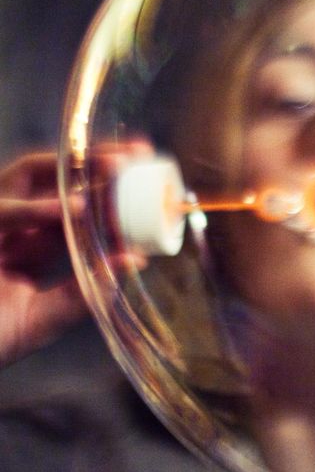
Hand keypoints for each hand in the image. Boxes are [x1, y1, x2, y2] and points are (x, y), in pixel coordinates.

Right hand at [0, 141, 153, 366]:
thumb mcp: (43, 318)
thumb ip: (84, 292)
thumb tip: (135, 262)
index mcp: (29, 242)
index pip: (73, 202)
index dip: (108, 185)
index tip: (144, 168)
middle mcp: (10, 226)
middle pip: (53, 177)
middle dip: (94, 161)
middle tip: (136, 153)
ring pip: (26, 177)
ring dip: (69, 169)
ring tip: (112, 167)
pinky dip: (32, 209)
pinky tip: (69, 209)